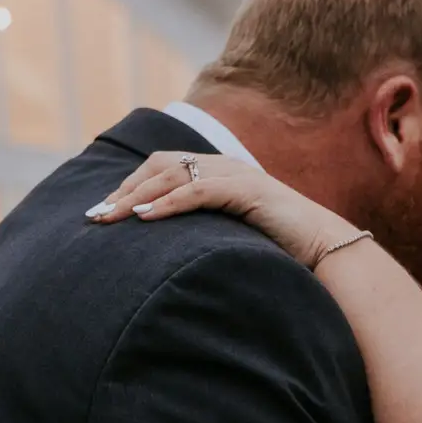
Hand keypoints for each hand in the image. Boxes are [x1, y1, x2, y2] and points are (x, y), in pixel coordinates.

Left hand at [87, 152, 360, 267]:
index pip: (163, 168)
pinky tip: (145, 217)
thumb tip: (171, 256)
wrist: (327, 251)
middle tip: (94, 216)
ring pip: (173, 175)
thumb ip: (205, 234)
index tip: (104, 211)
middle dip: (124, 190)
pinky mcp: (246, 191)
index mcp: (220, 173)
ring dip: (136, 195)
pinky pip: (198, 191)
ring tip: (109, 217)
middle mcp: (225, 166)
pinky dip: (168, 203)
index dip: (130, 186)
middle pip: (160, 166)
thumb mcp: (233, 239)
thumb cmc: (283, 253)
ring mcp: (236, 174)